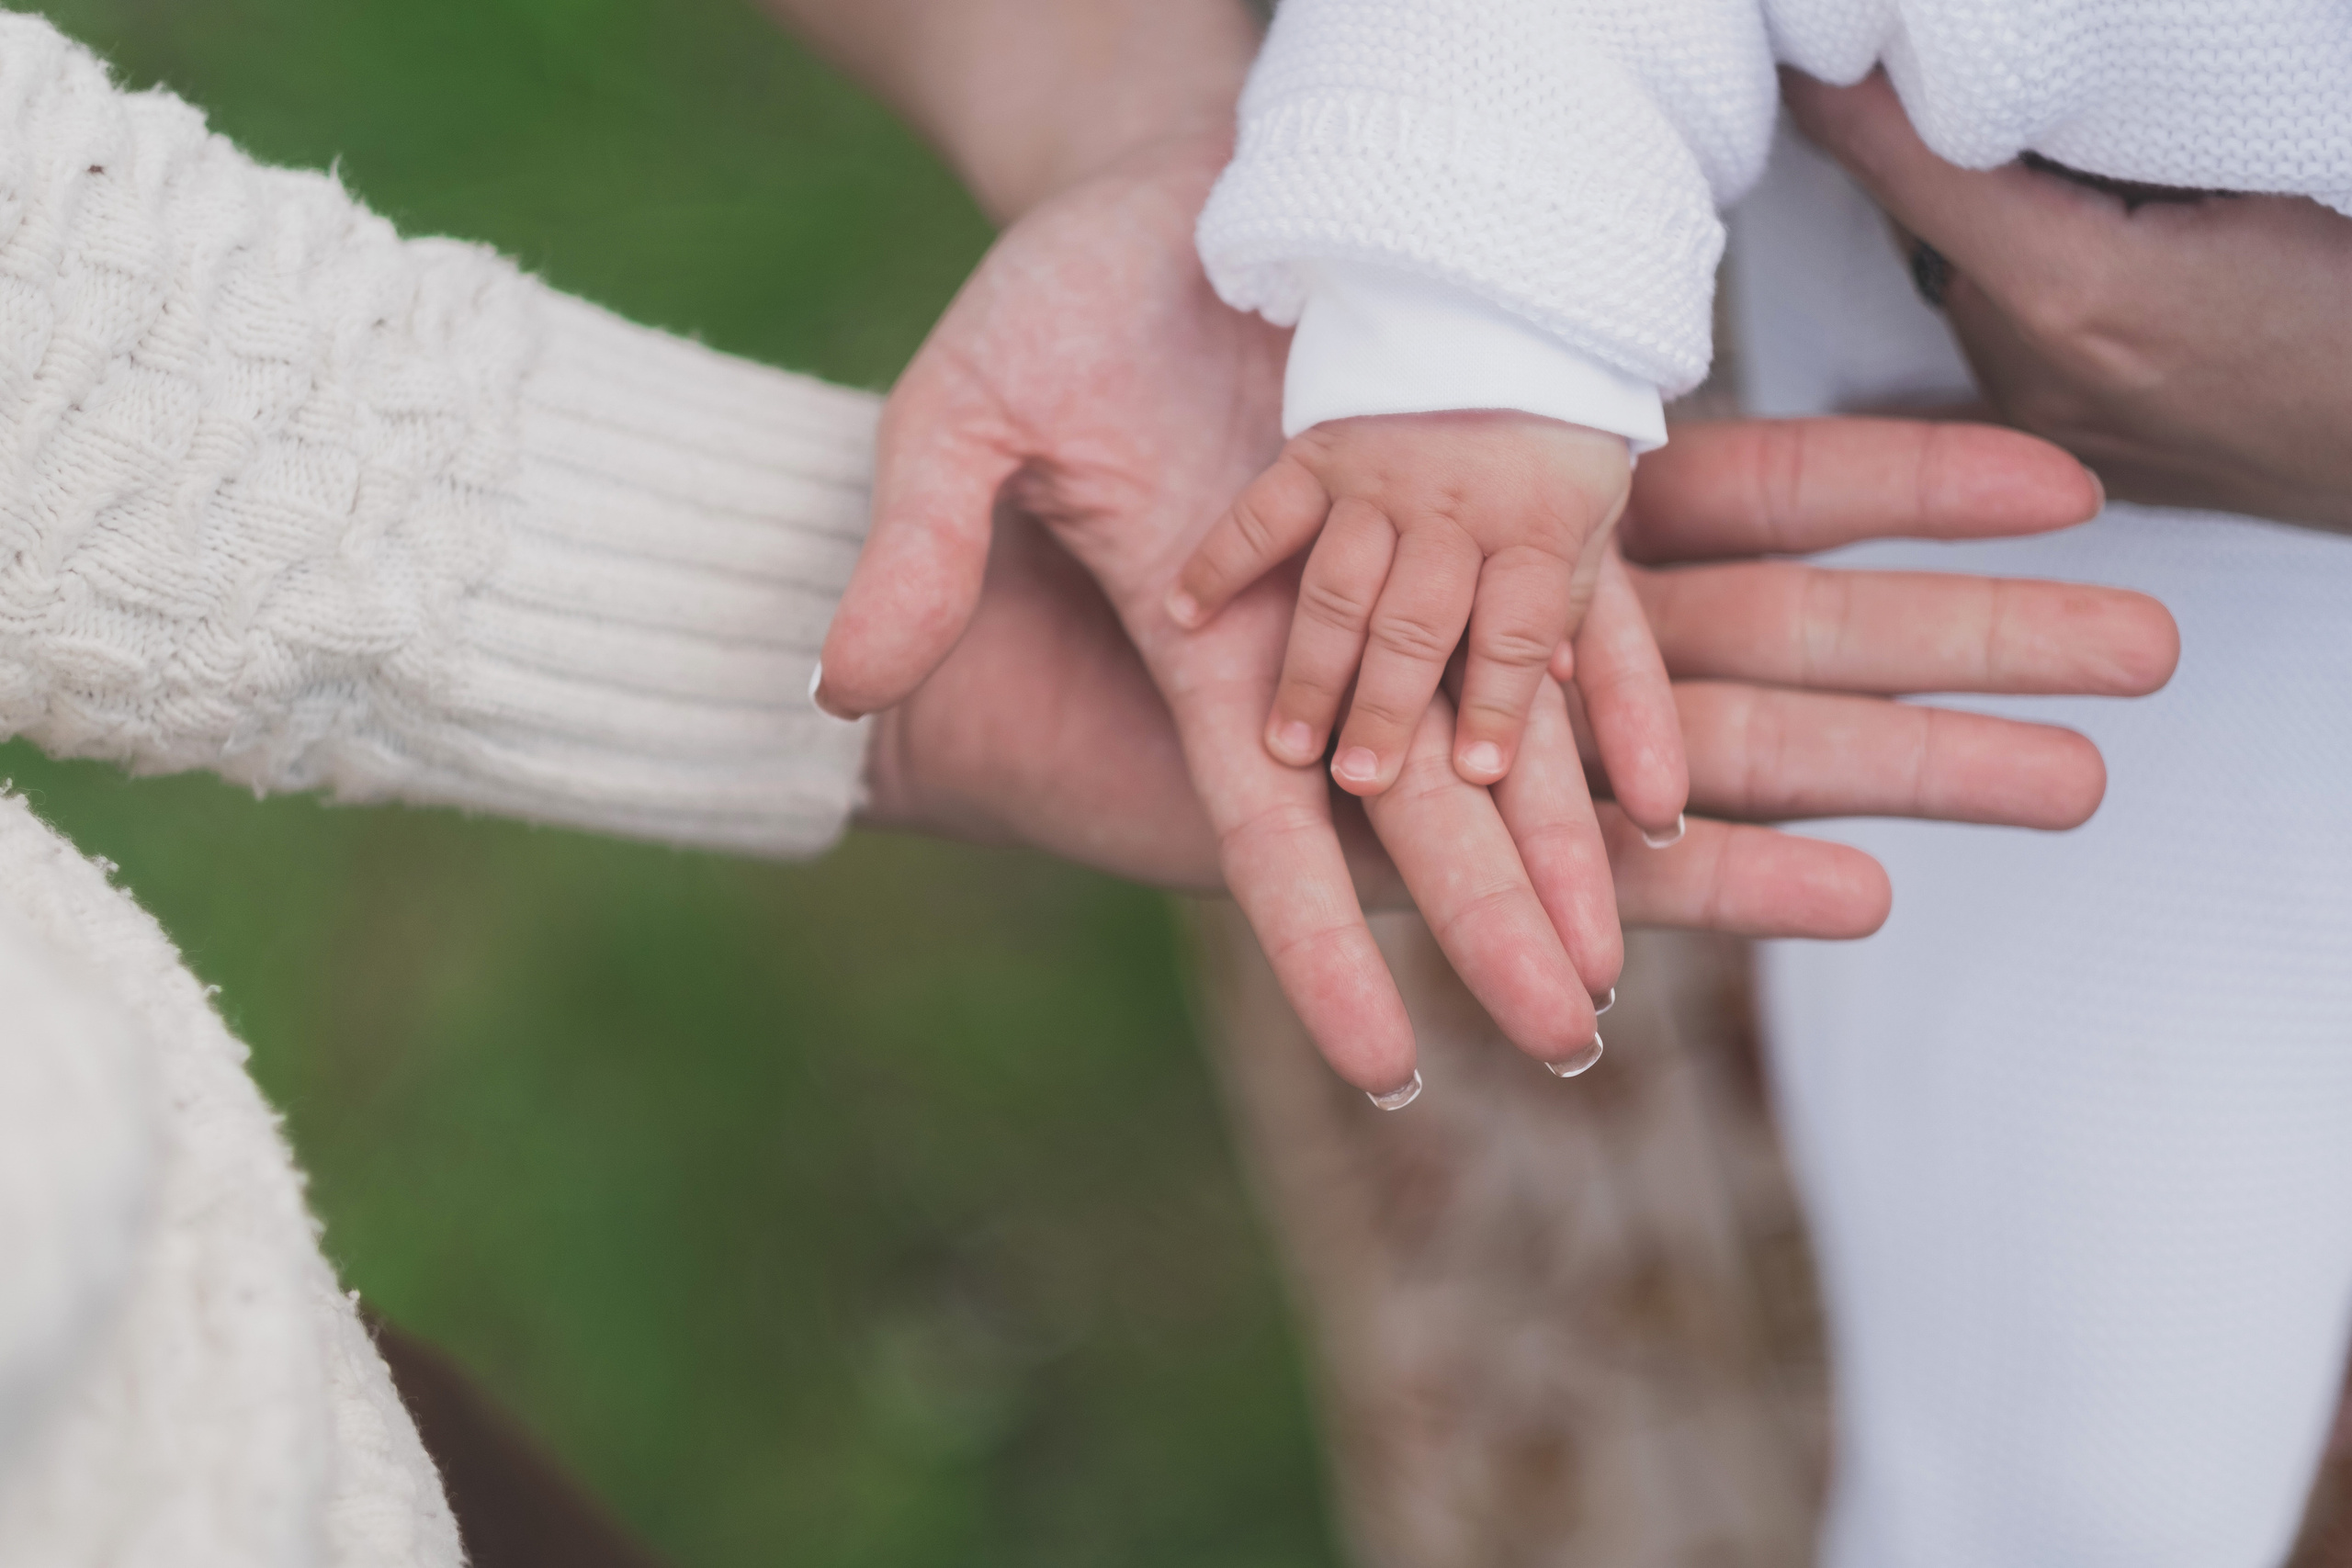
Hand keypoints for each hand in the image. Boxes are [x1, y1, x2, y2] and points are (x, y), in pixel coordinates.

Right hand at [824, 137, 1652, 1092]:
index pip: (1272, 833)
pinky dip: (1617, 688)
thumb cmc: (1052, 299)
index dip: (1322, 948)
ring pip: (1510, 736)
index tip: (1385, 1070)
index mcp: (1209, 657)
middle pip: (1421, 815)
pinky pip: (1572, 600)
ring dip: (1575, 847)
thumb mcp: (964, 417)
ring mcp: (1410, 569)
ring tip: (1639, 960)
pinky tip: (1677, 782)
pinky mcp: (1478, 480)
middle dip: (1491, 929)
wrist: (1166, 192)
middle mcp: (1321, 643)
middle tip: (1571, 1043)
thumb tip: (838, 687)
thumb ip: (919, 549)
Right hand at [1167, 412, 1683, 829]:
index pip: (1516, 630)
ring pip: (1339, 587)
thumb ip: (1578, 605)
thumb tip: (1555, 692)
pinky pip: (1265, 512)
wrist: (1512, 293)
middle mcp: (1455, 507)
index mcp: (1535, 525)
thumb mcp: (1596, 511)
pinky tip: (1185, 618)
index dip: (1498, 704)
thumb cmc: (1560, 427)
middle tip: (1360, 780)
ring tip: (1284, 745)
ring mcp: (1380, 479)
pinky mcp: (1322, 449)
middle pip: (1417, 623)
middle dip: (1387, 709)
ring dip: (1311, 669)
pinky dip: (1221, 562)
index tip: (1475, 773)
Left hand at [1784, 69, 2351, 532]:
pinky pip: (2008, 321)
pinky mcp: (2072, 440)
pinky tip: (2101, 231)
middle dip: (1934, 130)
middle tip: (1959, 56)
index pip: (1908, 160)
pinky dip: (2026, 263)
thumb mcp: (2268, 168)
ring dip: (1990, 199)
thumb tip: (2029, 65)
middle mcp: (2037, 365)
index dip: (1848, 88)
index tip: (1814, 37)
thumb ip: (2136, 113)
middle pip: (1923, 211)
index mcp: (2080, 291)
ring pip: (1966, 264)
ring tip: (2076, 155)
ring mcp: (2049, 416)